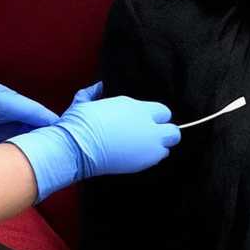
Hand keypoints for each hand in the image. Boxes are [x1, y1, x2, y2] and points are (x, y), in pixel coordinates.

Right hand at [8, 80, 179, 202]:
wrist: (75, 147)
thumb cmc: (79, 123)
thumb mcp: (88, 100)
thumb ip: (97, 92)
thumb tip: (98, 87)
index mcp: (137, 108)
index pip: (163, 111)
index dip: (156, 118)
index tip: (147, 122)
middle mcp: (147, 126)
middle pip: (173, 131)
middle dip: (165, 134)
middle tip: (151, 137)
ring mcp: (147, 146)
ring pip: (166, 148)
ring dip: (158, 148)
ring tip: (143, 149)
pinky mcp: (140, 163)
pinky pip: (155, 160)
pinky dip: (149, 159)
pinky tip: (136, 157)